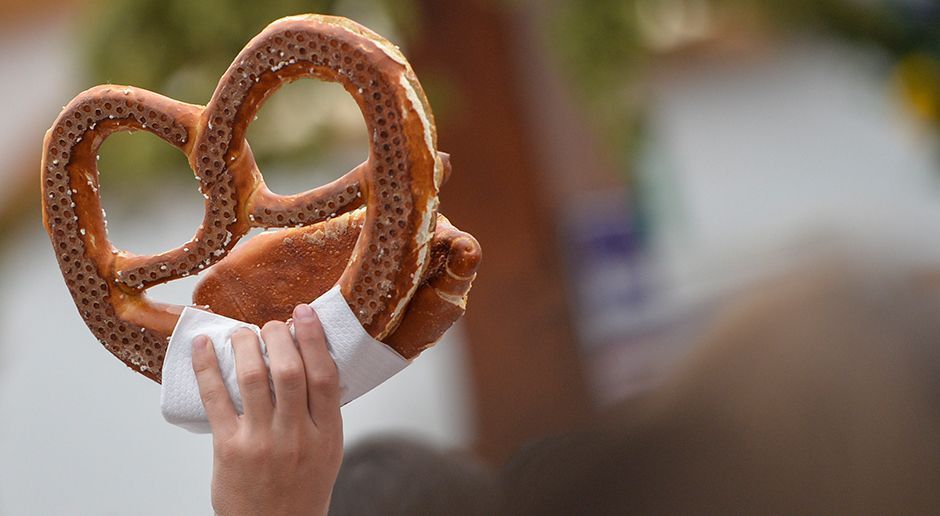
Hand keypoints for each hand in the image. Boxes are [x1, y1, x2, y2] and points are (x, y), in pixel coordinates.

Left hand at [192, 304, 342, 515]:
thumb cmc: (300, 489)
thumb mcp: (327, 451)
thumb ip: (322, 412)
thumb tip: (309, 362)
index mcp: (327, 434)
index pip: (324, 376)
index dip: (313, 339)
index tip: (303, 314)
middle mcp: (297, 436)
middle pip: (290, 371)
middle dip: (278, 337)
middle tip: (271, 326)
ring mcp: (262, 442)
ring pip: (254, 379)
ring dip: (245, 346)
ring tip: (241, 333)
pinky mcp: (229, 448)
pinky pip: (216, 399)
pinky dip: (207, 368)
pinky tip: (203, 348)